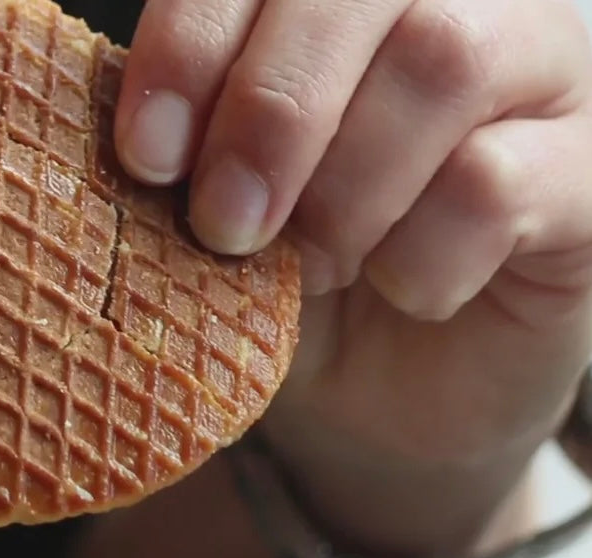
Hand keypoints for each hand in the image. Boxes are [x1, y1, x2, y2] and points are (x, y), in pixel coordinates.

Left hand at [116, 0, 591, 553]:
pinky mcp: (588, 175)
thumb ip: (187, 149)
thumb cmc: (290, 280)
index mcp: (339, 0)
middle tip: (223, 224)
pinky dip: (418, 256)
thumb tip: (131, 132)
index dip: (193, 42)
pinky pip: (496, 184)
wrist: (383, 399)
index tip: (145, 154)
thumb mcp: (217, 211)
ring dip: (344, 190)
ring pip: (442, 61)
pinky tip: (402, 291)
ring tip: (311, 268)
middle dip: (269, 114)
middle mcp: (453, 0)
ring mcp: (541, 74)